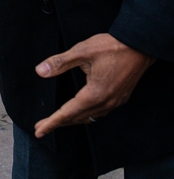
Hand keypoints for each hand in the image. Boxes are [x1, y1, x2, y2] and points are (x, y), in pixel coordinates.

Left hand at [33, 33, 155, 137]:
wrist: (139, 46)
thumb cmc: (111, 47)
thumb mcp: (81, 51)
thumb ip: (59, 62)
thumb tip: (39, 71)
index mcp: (95, 94)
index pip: (68, 113)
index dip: (52, 122)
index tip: (39, 131)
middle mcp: (106, 102)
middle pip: (77, 118)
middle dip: (58, 123)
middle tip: (40, 128)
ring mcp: (115, 101)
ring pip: (89, 117)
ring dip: (72, 120)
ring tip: (56, 121)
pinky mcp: (120, 97)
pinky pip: (99, 112)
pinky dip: (86, 115)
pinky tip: (80, 112)